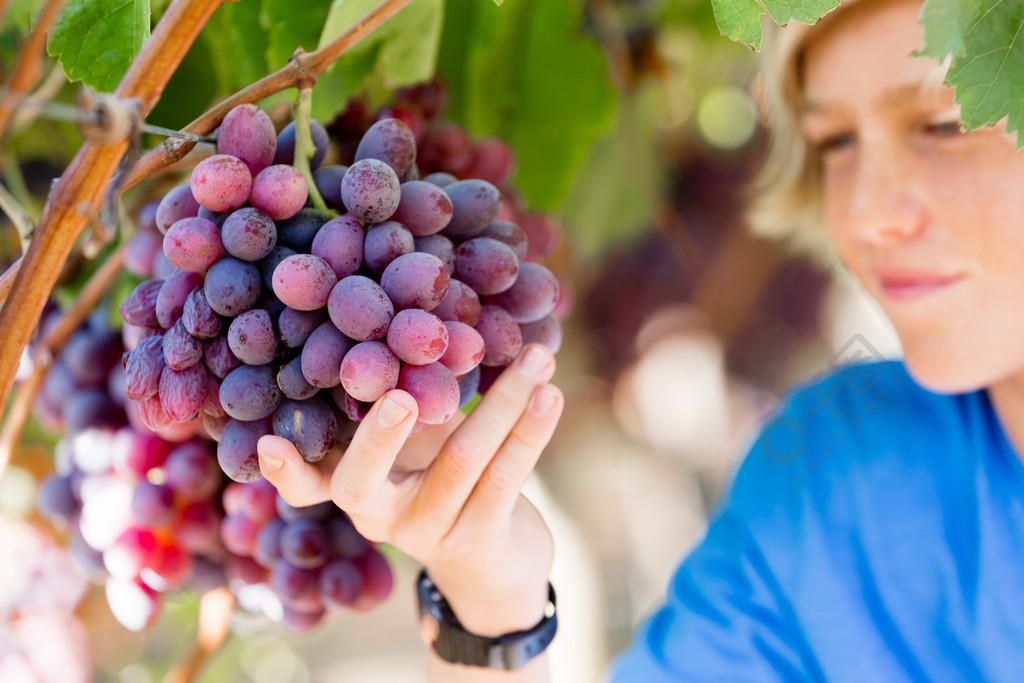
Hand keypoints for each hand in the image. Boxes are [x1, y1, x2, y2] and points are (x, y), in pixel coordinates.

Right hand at [256, 344, 563, 635]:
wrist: (495, 564)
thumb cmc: (449, 482)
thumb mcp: (423, 447)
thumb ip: (417, 401)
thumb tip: (431, 325)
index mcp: (357, 492)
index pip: (310, 486)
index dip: (287, 470)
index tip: (268, 443)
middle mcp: (381, 520)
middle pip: (366, 482)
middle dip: (380, 436)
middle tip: (400, 394)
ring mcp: (428, 535)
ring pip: (461, 461)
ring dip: (504, 401)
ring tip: (536, 357)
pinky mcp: (479, 540)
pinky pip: (505, 477)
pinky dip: (530, 429)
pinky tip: (550, 394)